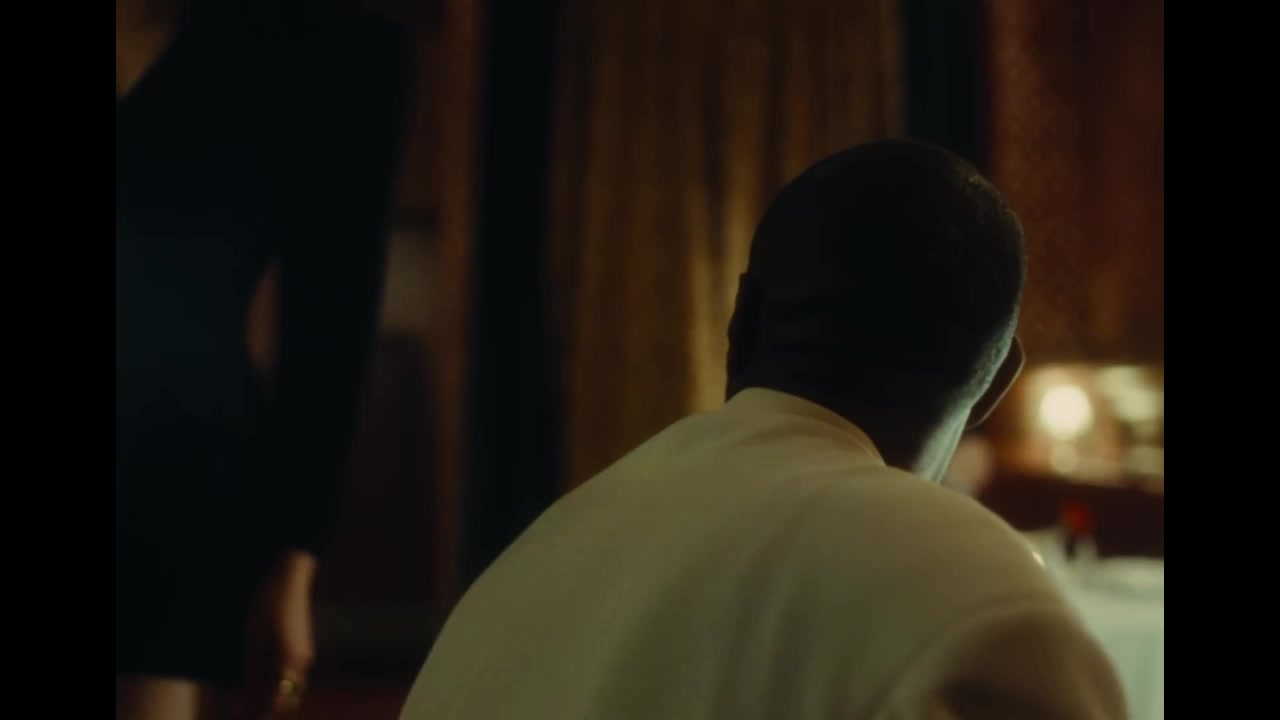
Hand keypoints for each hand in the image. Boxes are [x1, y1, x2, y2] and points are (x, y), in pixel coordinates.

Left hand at [241, 550, 317, 718]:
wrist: (289, 573)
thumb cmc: (269, 601)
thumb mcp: (255, 635)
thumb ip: (254, 667)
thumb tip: (247, 694)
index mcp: (291, 660)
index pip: (279, 700)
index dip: (258, 709)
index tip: (237, 710)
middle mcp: (303, 661)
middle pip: (289, 697)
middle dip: (267, 704)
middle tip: (242, 704)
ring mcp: (304, 652)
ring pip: (291, 685)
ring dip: (271, 691)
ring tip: (247, 687)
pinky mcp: (301, 644)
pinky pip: (290, 672)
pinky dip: (275, 678)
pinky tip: (258, 670)